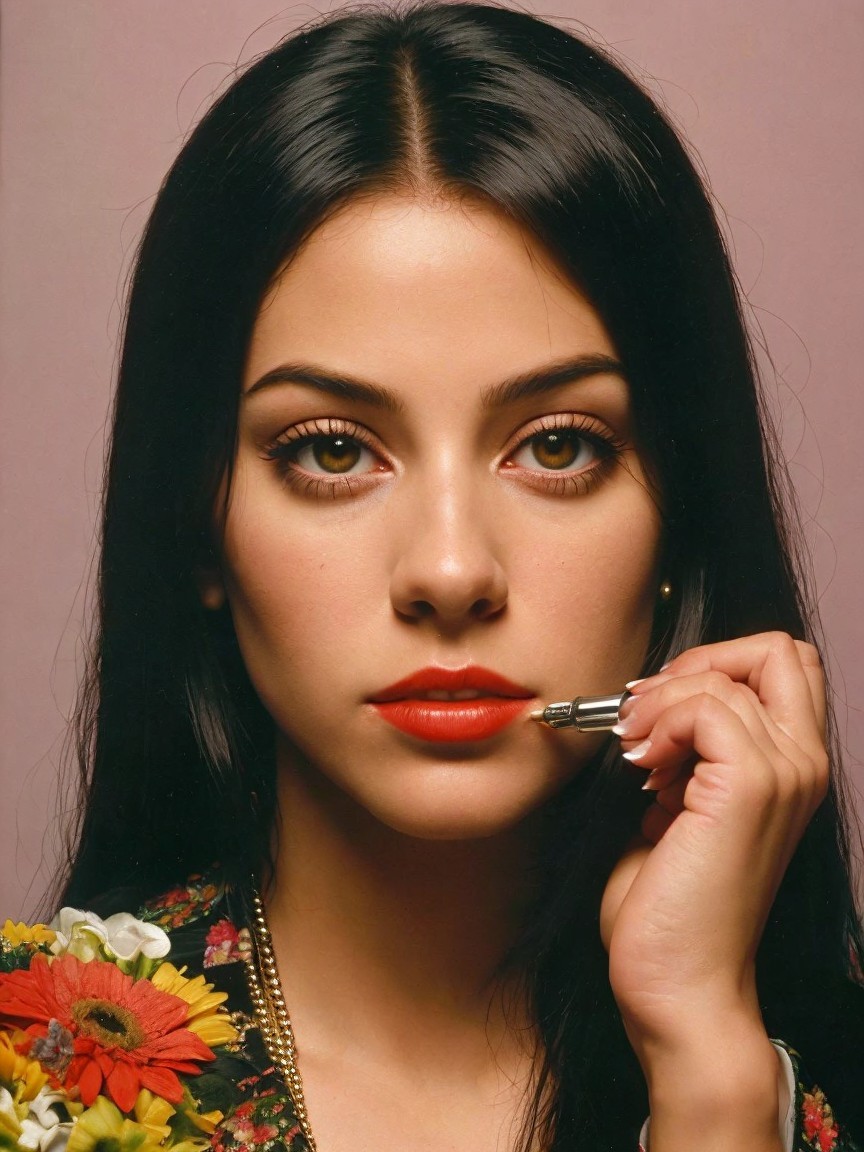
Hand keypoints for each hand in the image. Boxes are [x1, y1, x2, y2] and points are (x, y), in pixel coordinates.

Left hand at [599, 633, 826, 1145]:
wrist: (679, 984)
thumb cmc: (672, 909)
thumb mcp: (678, 808)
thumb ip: (684, 752)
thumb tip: (654, 708)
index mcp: (791, 768)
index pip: (781, 664)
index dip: (715, 664)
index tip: (661, 710)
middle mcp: (803, 764)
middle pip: (776, 649)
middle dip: (698, 663)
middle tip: (650, 717)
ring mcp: (784, 774)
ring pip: (719, 678)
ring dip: (658, 705)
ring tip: (636, 758)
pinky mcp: (749, 788)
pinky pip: (704, 705)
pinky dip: (659, 722)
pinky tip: (641, 767)